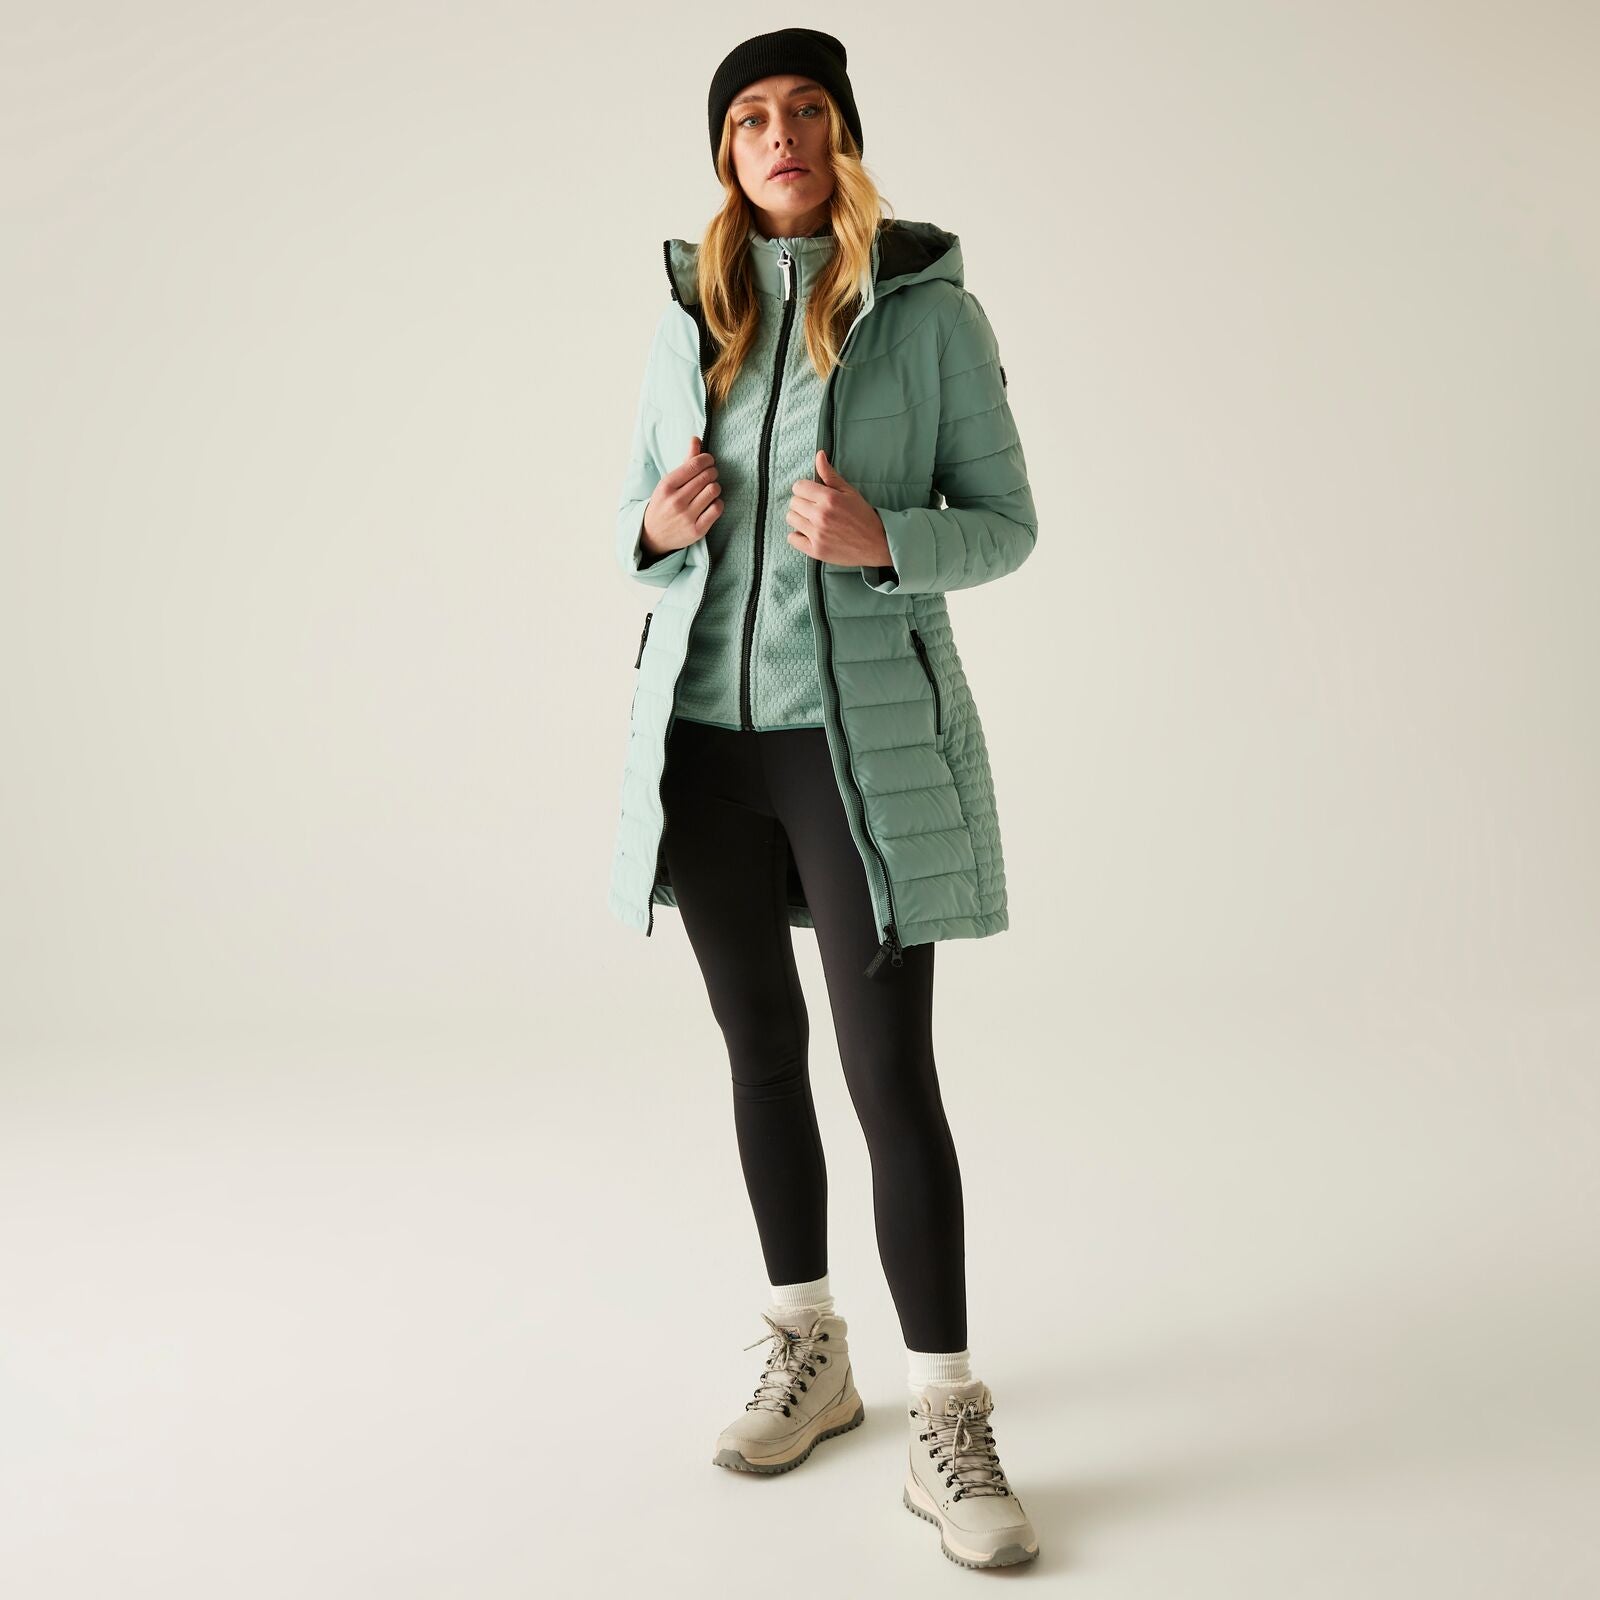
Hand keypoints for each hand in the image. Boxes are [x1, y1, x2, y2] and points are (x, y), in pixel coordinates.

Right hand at [642, 436, 722, 556]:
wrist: (654, 535)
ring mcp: (687, 517)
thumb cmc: (664, 504)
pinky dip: (718, 503)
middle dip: (712, 472)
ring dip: (715, 487)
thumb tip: (696, 439)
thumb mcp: (669, 482)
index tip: (709, 461)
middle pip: (706, 477)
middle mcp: (676, 501)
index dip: (707, 459)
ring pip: (713, 491)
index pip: (694, 465)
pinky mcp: (697, 530)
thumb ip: (685, 461)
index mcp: (667, 486)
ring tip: (710, 489)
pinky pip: (717, 508)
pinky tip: (712, 503)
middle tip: (710, 474)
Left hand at [786, 450, 891, 567]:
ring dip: (799, 518)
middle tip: (815, 508)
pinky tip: (809, 534)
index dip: (805, 489)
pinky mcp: (815, 550)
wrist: (876, 544)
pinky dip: (798, 536)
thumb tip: (819, 455)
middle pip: (793, 503)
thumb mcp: (849, 492)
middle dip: (802, 503)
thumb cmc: (863, 516)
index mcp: (829, 498)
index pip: (798, 487)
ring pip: (791, 519)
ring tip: (813, 521)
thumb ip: (830, 475)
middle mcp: (821, 516)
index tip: (812, 494)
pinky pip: (792, 539)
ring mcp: (817, 534)